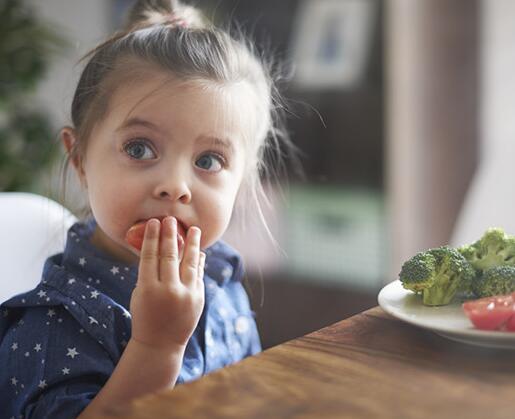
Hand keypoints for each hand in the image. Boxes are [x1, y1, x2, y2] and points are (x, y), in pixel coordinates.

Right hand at [129, 217, 205, 349]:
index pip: (150, 257)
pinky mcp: (198, 299)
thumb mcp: (140, 294)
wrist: (160, 344)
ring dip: (192, 244)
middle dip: (170, 235)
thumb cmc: (145, 315)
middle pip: (169, 256)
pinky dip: (199, 262)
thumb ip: (150, 273)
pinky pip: (198, 274)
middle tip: (170, 219)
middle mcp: (168, 291)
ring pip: (190, 263)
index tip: (154, 222)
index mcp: (147, 289)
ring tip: (194, 229)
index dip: (152, 237)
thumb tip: (161, 247)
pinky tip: (199, 251)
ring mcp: (186, 295)